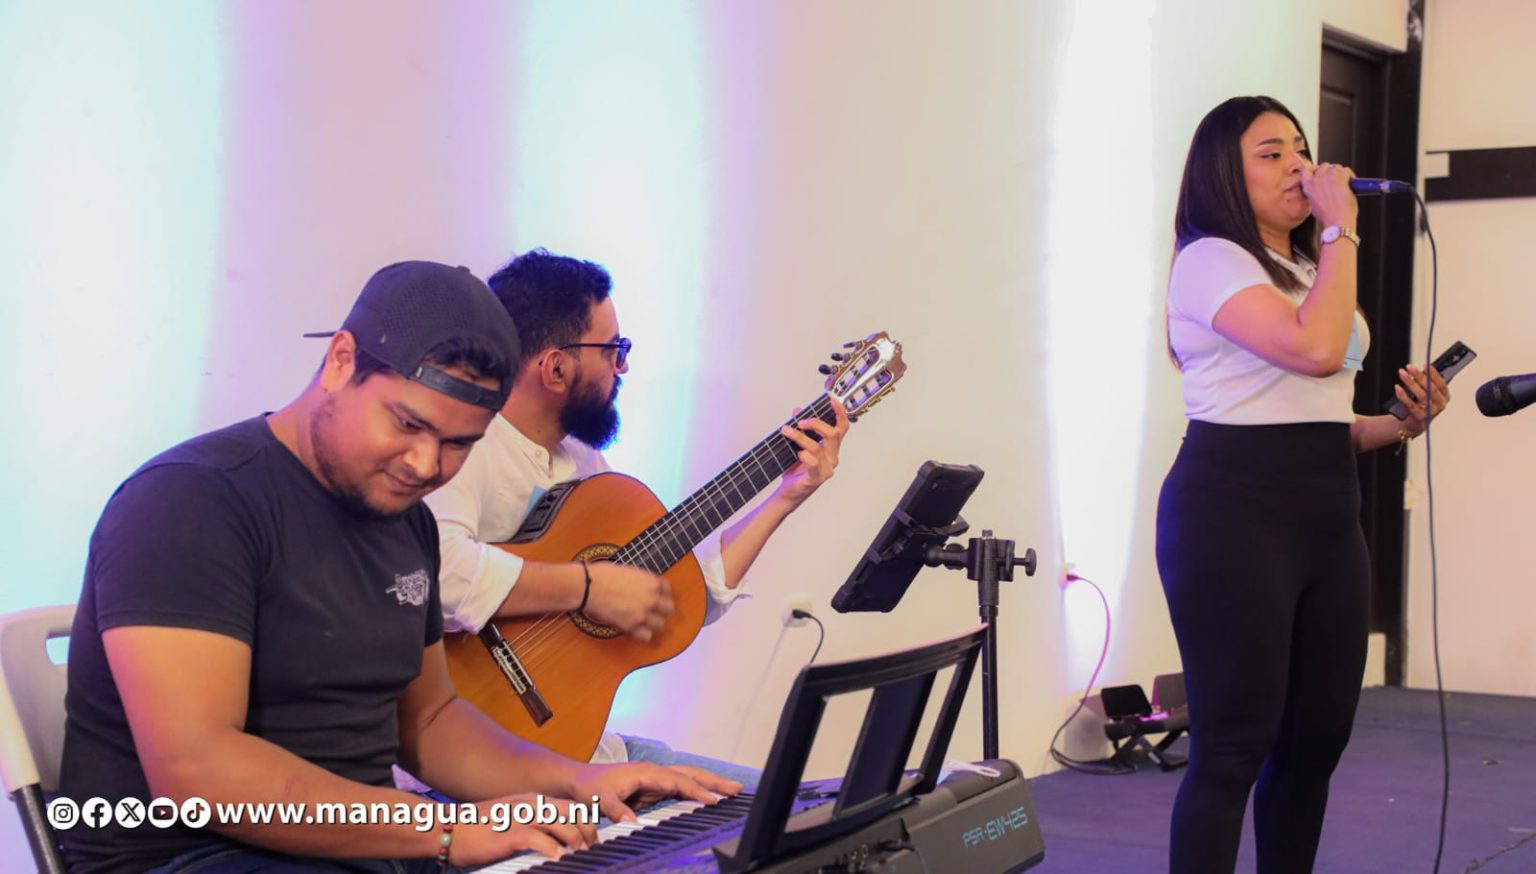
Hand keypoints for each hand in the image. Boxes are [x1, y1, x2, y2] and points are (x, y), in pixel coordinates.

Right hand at [448, 794, 597, 865]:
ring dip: (575, 840)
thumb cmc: (477, 829)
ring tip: (581, 854)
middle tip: (592, 848)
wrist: (447, 827)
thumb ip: (533, 826)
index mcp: (532, 801)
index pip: (570, 807)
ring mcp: (521, 817)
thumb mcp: (511, 820)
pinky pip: (538, 839)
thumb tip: (554, 842)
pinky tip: (558, 858)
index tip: (593, 838)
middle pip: (572, 813)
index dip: (586, 822)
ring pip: (560, 824)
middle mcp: (530, 804)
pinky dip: (552, 849)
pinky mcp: (510, 833)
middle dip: (588, 831)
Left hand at [568, 762, 742, 823]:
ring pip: (689, 778)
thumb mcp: (598, 799)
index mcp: (646, 772)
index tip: (713, 800)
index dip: (696, 790)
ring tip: (732, 790)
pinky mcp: (655, 788)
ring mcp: (656, 779)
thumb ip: (615, 810)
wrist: (580, 780)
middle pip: (691, 773)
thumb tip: (630, 822)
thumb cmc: (590, 787)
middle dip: (714, 780)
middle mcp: (655, 772)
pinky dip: (698, 791)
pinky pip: (682, 788)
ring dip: (710, 783)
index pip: (678, 781)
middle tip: (737, 789)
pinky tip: (709, 799)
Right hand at [583, 562, 673, 642]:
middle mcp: (652, 598)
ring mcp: (643, 613)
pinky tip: (637, 630)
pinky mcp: (631, 626)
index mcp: (652, 582)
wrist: (589, 586)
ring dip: (653, 624)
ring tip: (645, 622)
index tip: (656, 596)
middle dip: (662, 610)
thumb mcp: (629, 571)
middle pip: (669, 609)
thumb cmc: (604, 575)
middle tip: (654, 611)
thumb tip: (644, 586)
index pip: (668, 590)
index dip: (661, 593)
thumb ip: (642, 581)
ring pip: (660, 625)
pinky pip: (647, 636)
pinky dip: (643, 635)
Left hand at [774, 398, 849, 506]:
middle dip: (816, 424)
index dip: (839, 414)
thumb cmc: (796, 469)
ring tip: (786, 431)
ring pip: (817, 447)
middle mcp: (832, 457)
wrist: (788, 491)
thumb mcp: (797, 444)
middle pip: (833, 435)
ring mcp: (825, 469)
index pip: (841, 428)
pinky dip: (804, 455)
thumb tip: (797, 411)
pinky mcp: (815, 478)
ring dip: (800, 437)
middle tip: (800, 421)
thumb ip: (800, 427)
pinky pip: (813, 463)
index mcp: (831, 448)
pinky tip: (798, 453)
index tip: (833, 401)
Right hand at [1300, 161, 1358, 227]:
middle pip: (1323, 166)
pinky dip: (1350, 175)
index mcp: (1308, 186)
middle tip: (1335, 179)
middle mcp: (1317, 179)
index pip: (1305, 170)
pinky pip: (1347, 170)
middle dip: (1330, 171)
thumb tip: (1322, 189)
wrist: (1337, 221)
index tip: (1318, 172)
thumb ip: (1315, 193)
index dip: (1314, 170)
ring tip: (1344, 182)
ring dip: (1340, 173)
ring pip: (1336, 167)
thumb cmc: (1328, 217)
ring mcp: (1329, 177)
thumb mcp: (1314, 204)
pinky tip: (1351, 184)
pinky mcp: (1341, 177)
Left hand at [1397, 364, 1450, 436]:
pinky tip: (1398, 387)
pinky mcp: (1420, 417)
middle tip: (1410, 367)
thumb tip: (1417, 369)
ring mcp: (1431, 411)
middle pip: (1431, 388)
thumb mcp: (1427, 393)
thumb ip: (1426, 383)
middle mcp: (1440, 404)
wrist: (1416, 423)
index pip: (1441, 383)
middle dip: (1419, 376)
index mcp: (1445, 396)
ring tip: (1402, 374)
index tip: (1425, 364)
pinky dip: (1403, 395)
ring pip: (1421, 395)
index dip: (1434, 374)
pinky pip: (1410, 405)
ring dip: (1410, 383)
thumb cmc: (1422, 404)